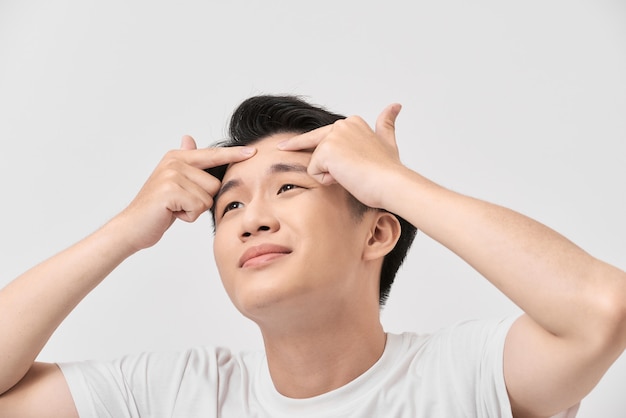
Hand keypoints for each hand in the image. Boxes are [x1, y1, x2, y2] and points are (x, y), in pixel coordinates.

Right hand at [115, 136, 255, 250]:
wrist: (132, 227)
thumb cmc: (157, 207)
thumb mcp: (173, 181)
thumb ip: (186, 162)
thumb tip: (189, 138)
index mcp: (177, 157)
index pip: (212, 154)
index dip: (233, 154)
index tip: (252, 151)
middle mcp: (175, 162)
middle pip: (215, 183)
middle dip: (202, 200)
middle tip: (180, 204)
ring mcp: (172, 174)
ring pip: (208, 197)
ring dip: (195, 210)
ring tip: (175, 208)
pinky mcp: (170, 190)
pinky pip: (198, 207)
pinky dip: (188, 216)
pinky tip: (172, 214)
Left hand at [277, 104, 404, 208]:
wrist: (391, 183)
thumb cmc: (388, 169)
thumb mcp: (388, 142)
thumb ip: (386, 124)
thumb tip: (395, 105)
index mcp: (352, 122)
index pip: (321, 138)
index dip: (305, 147)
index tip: (281, 146)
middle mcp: (341, 124)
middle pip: (315, 151)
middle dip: (323, 166)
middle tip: (342, 172)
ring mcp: (332, 137)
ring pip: (315, 163)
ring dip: (331, 175)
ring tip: (353, 175)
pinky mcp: (326, 150)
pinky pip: (313, 172)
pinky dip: (327, 181)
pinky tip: (346, 178)